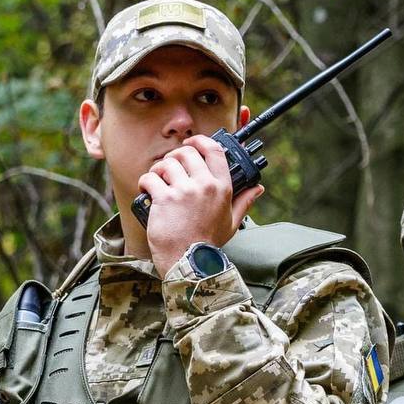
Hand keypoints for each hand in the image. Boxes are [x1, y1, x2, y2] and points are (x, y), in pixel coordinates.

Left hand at [138, 135, 262, 276]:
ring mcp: (184, 191)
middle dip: (175, 155)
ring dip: (159, 169)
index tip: (192, 143)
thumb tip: (258, 189)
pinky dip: (145, 182)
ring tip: (158, 180)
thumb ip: (244, 202)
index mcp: (222, 188)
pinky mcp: (164, 199)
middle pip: (187, 152)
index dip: (201, 141)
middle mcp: (204, 185)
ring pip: (166, 163)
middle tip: (170, 166)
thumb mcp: (231, 222)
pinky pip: (150, 178)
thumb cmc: (208, 244)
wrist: (188, 262)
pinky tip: (146, 190)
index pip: (214, 150)